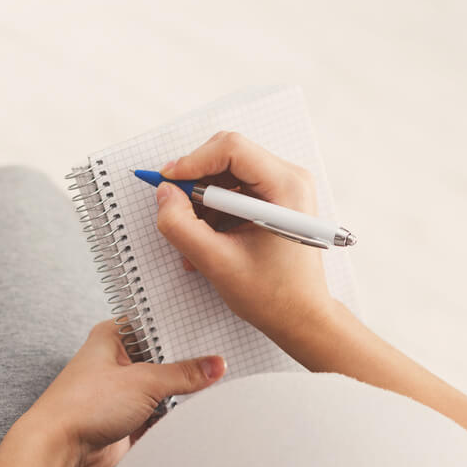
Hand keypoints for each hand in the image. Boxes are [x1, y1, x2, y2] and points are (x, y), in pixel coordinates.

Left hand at [21, 320, 224, 466]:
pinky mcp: (130, 419)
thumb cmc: (83, 405)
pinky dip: (178, 414)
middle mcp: (118, 362)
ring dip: (184, 391)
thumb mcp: (144, 381)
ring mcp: (124, 391)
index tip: (214, 328)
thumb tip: (216, 365)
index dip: (184, 327)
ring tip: (216, 385)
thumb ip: (184, 374)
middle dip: (190, 363)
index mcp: (113, 337)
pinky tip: (199, 410)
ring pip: (166, 386)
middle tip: (221, 359)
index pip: (156, 324)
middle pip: (165, 357)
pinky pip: (163, 413)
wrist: (58, 452)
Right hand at [155, 131, 335, 339]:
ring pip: (227, 174)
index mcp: (287, 188)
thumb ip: (182, 226)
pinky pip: (236, 190)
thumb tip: (164, 193)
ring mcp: (285, 188)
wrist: (302, 317)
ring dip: (202, 202)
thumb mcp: (217, 263)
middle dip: (196, 183)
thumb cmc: (273, 295)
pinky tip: (207, 241)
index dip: (192, 161)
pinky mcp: (276, 200)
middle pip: (228, 156)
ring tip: (193, 240)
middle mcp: (291, 179)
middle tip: (176, 211)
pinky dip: (215, 211)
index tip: (166, 183)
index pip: (231, 149)